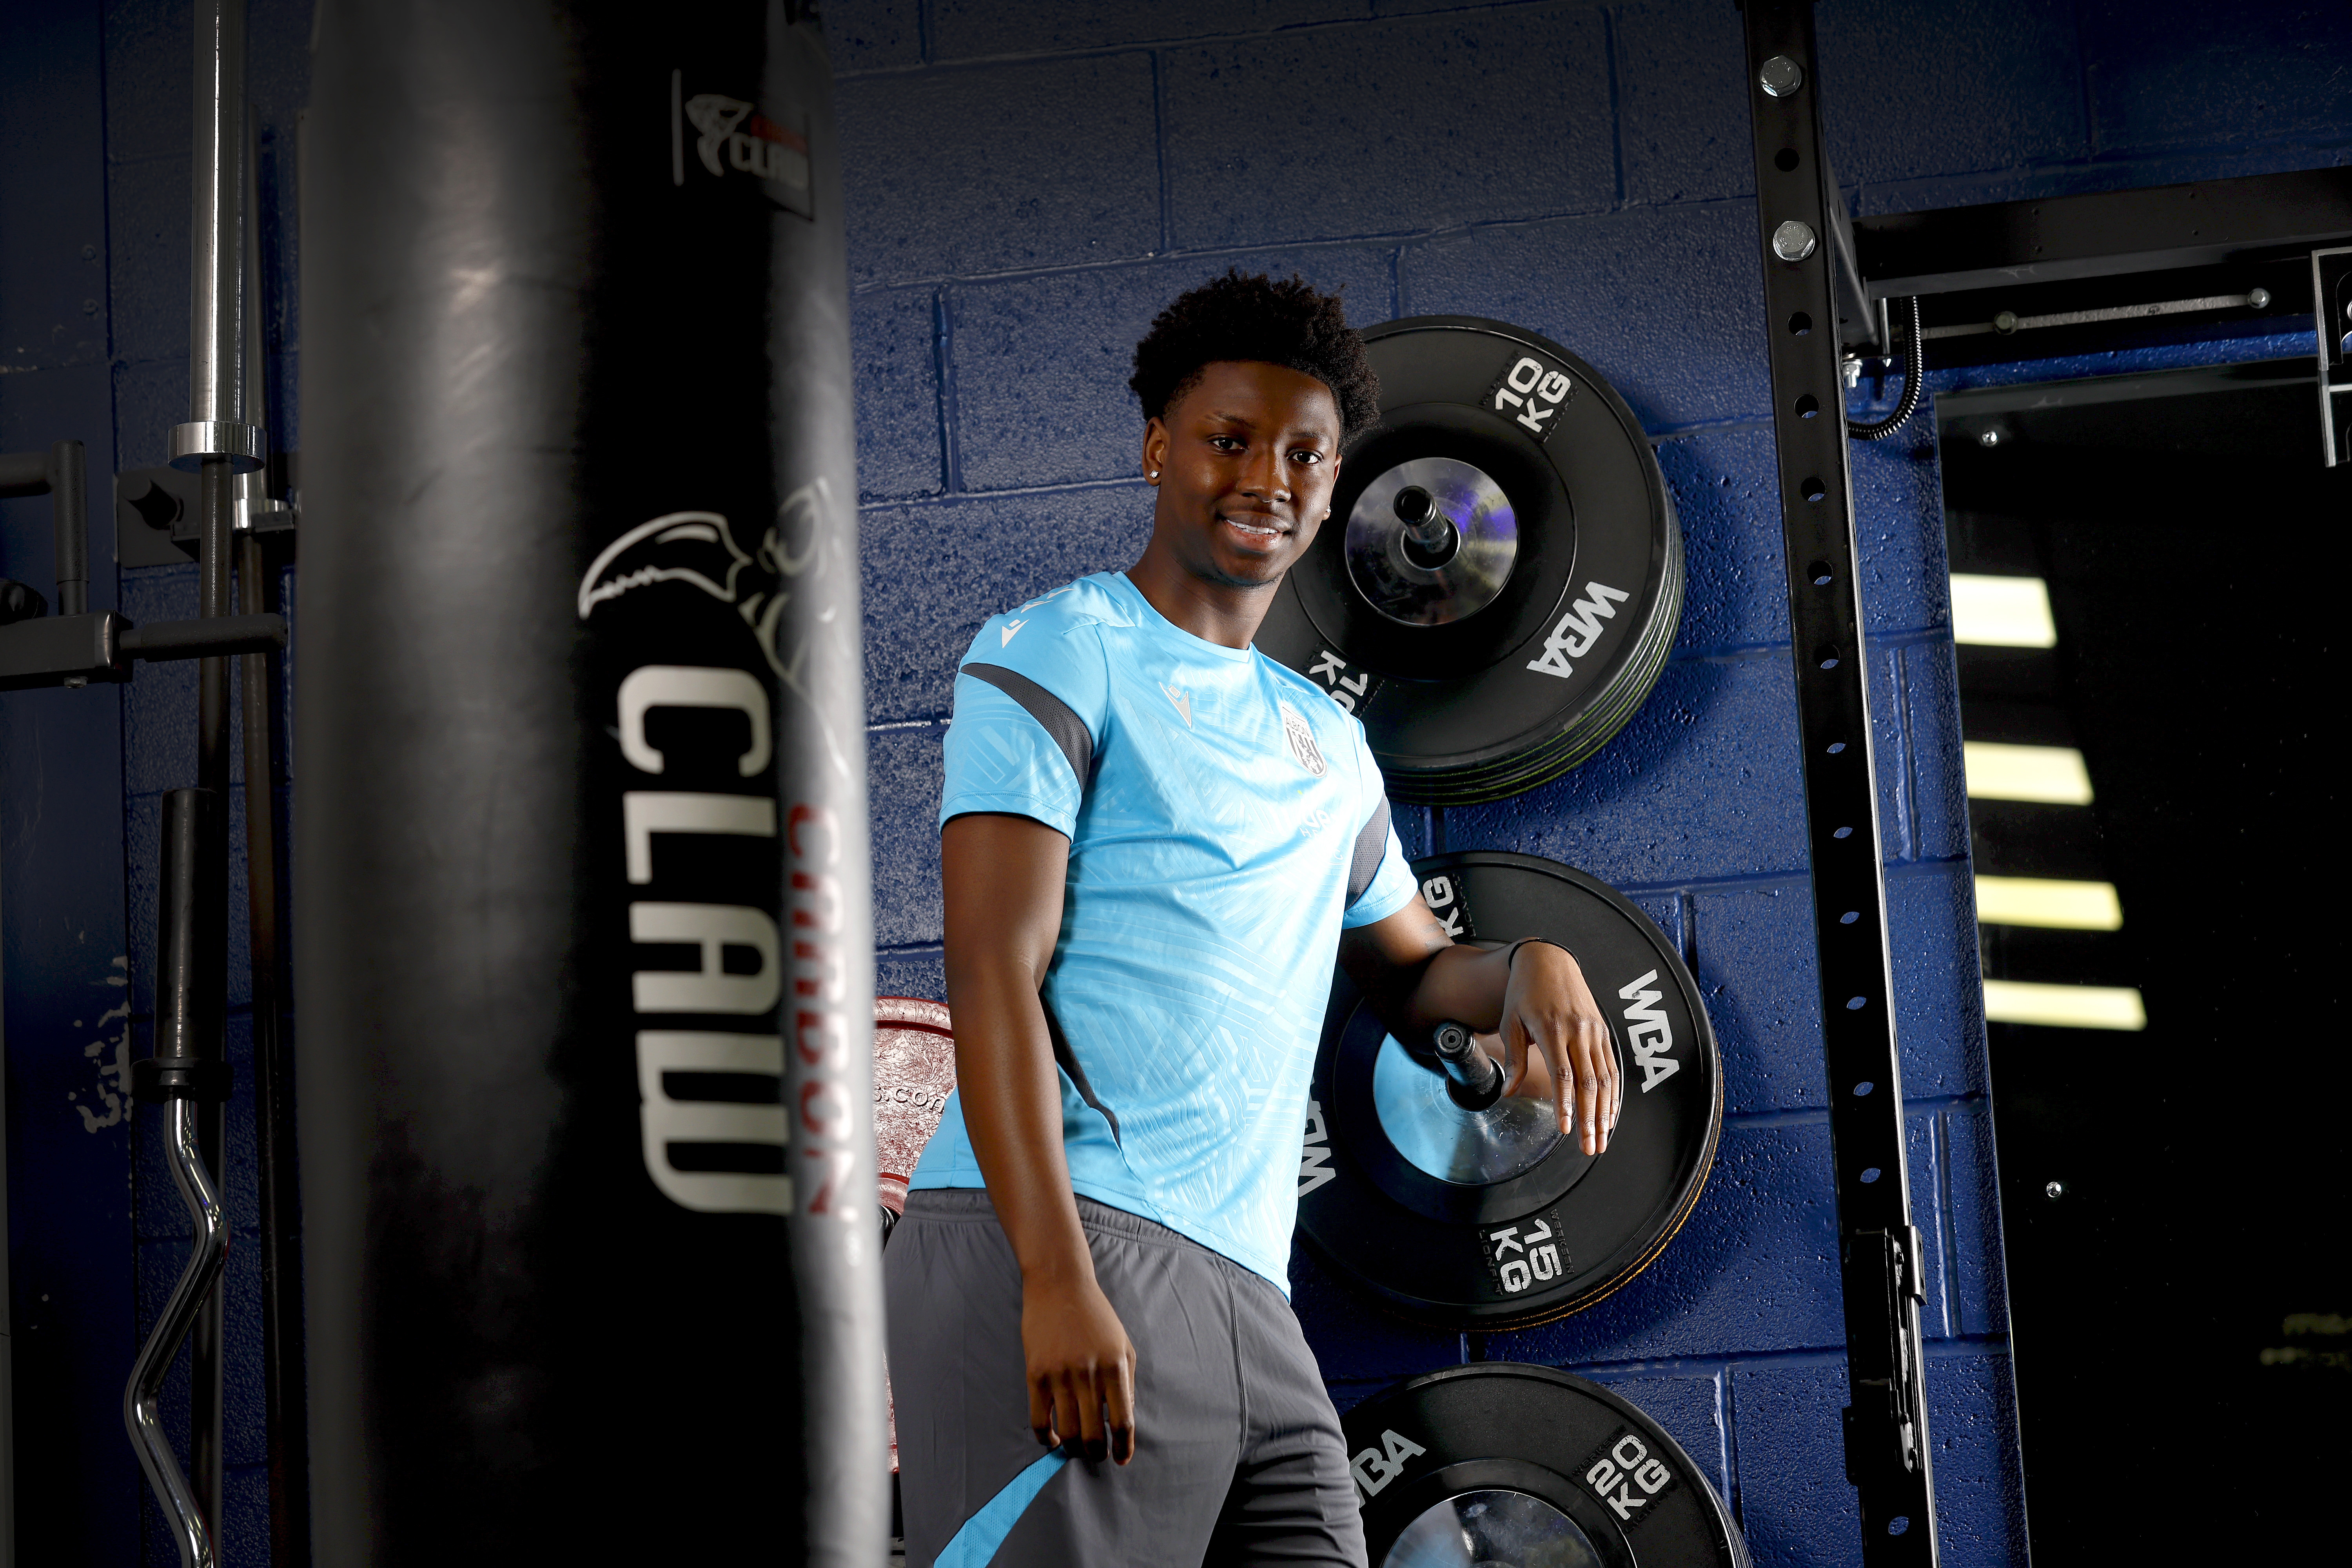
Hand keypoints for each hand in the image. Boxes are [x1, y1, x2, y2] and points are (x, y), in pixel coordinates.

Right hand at [1022, 1271, 1137, 1464]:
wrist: (1059, 1285)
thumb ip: (1127, 1383)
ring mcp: (1060, 1375)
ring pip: (1067, 1431)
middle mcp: (1088, 1374)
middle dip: (1097, 1453)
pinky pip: (1039, 1419)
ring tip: (1076, 1449)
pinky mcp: (1035, 1374)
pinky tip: (1052, 1440)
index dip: (1123, 1447)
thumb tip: (1123, 1420)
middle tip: (1096, 1455)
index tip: (1121, 1459)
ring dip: (1073, 1449)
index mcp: (1115, 1367)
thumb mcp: (1123, 1344)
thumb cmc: (1096, 1315)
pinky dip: (1046, 1438)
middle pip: (1094, 1433)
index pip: (1123, 1421)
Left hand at [1496, 943, 1621, 1155]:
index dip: (1566, 1104)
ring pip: (1604, 1078)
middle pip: (1588, 1083)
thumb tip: (1509, 1092)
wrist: (1549, 959)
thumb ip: (1514, 1058)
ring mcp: (1594, 1031)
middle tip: (1589, 1147)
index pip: (1562, 1075)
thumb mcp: (1511, 1021)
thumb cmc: (1525, 992)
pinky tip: (1610, 1115)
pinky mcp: (1602, 1031)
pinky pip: (1611, 1067)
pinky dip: (1613, 1093)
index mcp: (1552, 1029)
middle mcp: (1578, 1031)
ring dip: (1604, 1112)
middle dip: (1590, 1119)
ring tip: (1601, 1139)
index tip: (1565, 1129)